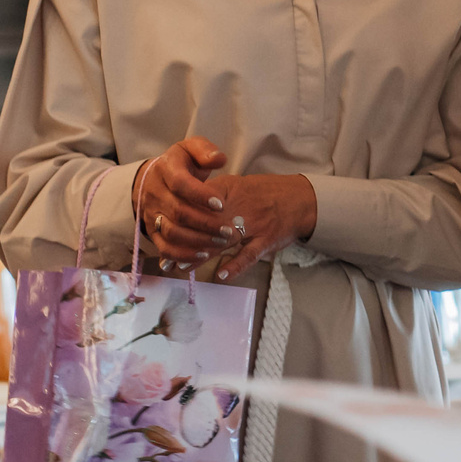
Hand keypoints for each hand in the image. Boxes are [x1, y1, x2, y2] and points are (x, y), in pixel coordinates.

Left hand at [135, 138, 316, 278]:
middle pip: (205, 224)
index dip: (178, 218)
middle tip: (163, 258)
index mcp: (230, 190)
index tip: (159, 229)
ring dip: (201, 255)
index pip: (197, 203)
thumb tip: (186, 205)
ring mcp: (254, 224)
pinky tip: (220, 275)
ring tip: (180, 268)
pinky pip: (249, 254)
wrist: (301, 198)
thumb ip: (214, 195)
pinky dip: (235, 265)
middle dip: (182, 241)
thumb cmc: (267, 194)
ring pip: (223, 241)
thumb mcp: (239, 186)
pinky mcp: (267, 240)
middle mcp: (239, 206)